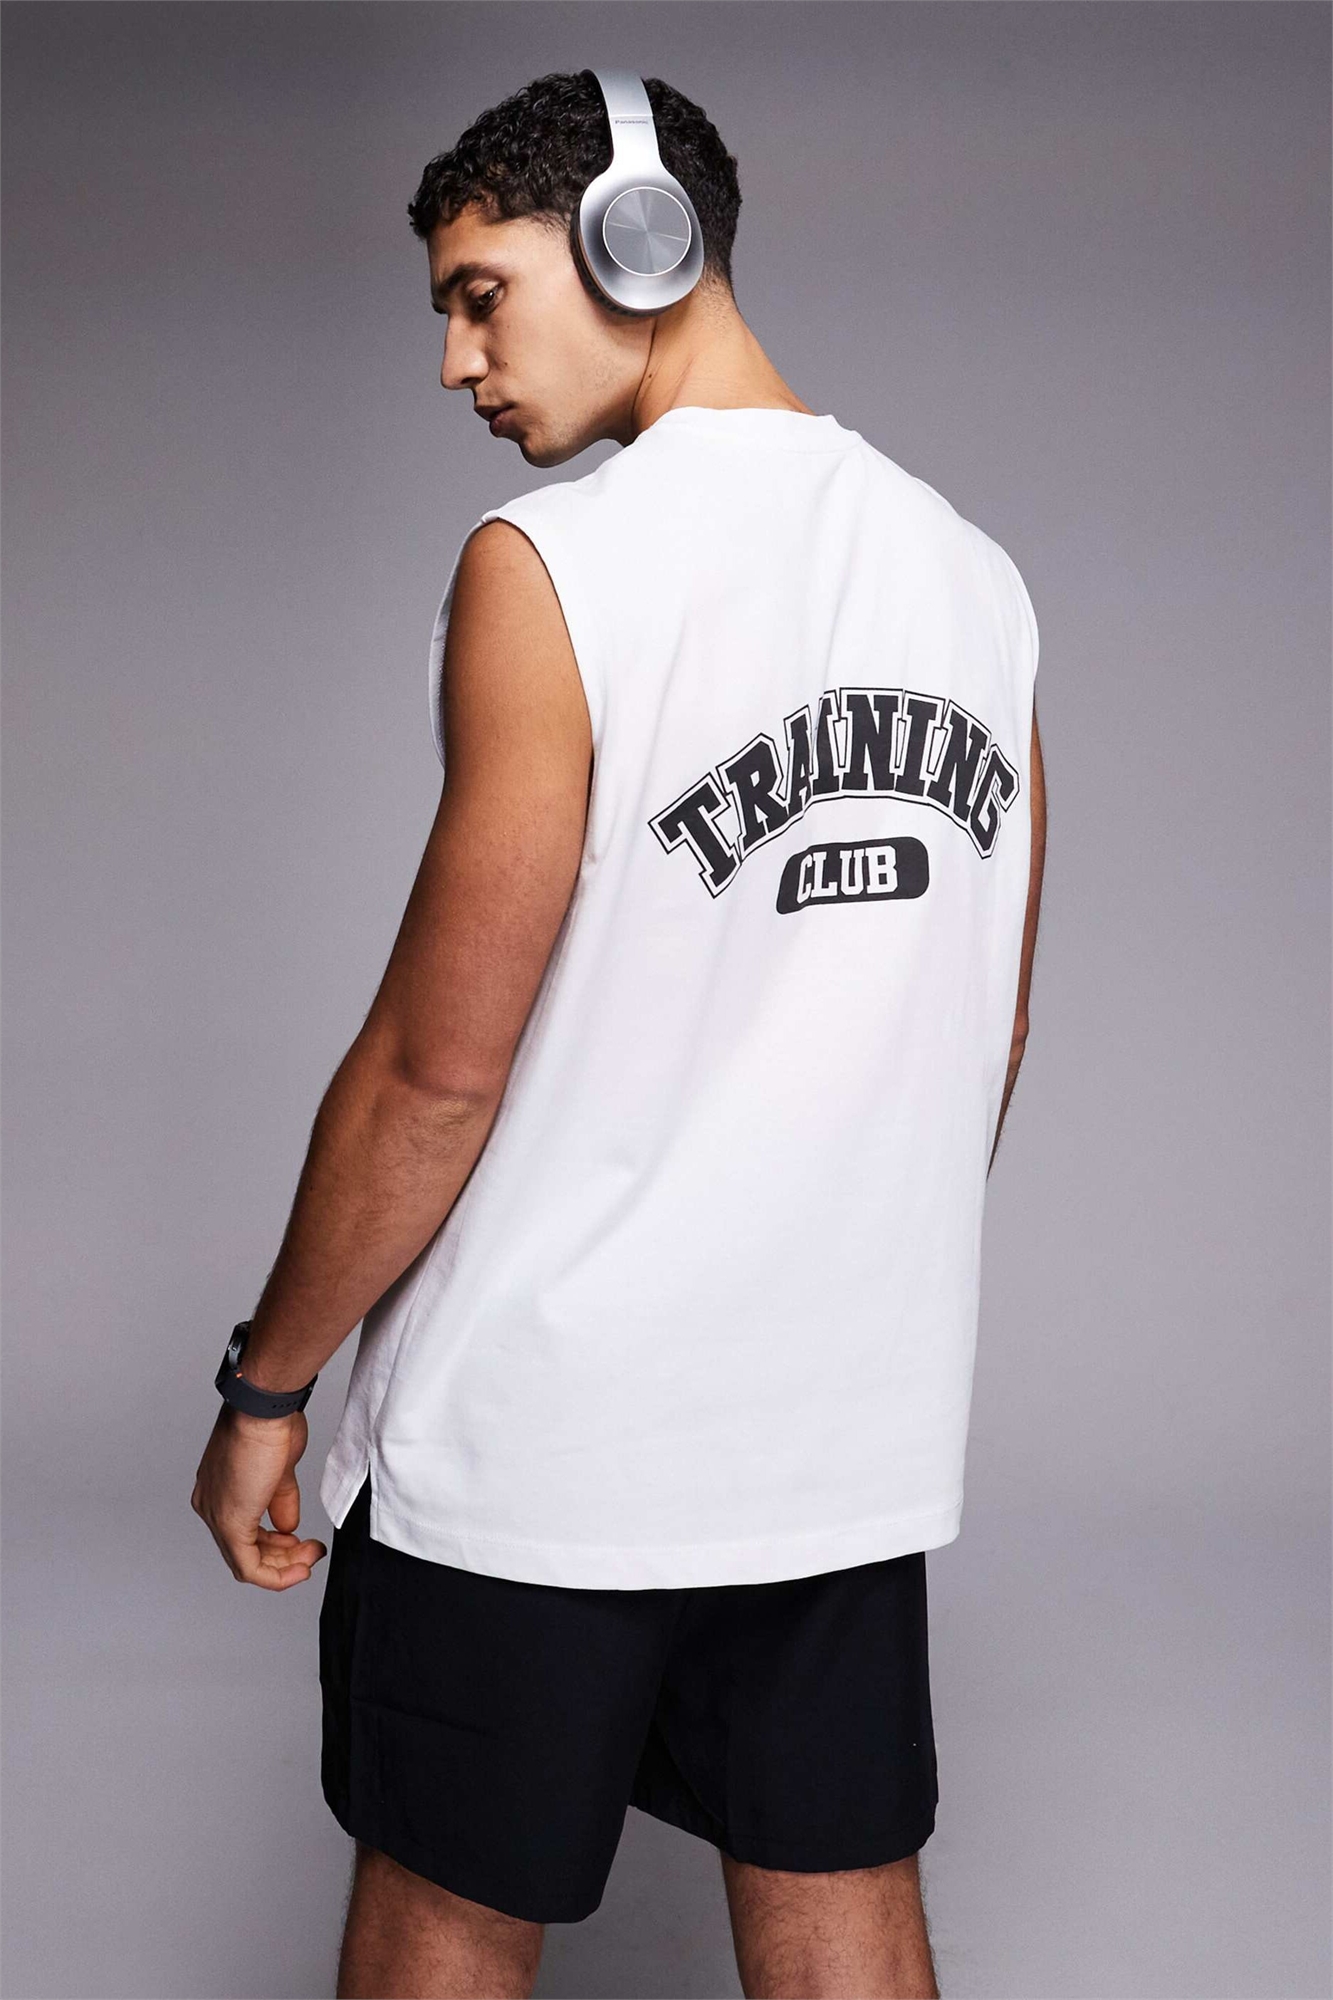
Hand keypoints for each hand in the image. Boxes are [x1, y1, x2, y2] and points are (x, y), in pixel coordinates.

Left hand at [191, 1402, 327, 1587]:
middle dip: (283, 1557)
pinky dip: (276, 1575)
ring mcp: (216, 1515)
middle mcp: (210, 1504)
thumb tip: (288, 1526)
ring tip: (310, 1558)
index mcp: (218, 1489)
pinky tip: (299, 1569)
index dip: (276, 1542)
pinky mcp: (229, 1524)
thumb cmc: (269, 1423)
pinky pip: (248, 1566)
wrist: (262, 1410)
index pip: (243, 1530)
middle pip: (244, 1550)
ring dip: (284, 1566)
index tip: (301, 1540)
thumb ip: (281, 1502)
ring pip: (246, 1561)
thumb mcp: (280, 1470)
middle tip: (311, 1552)